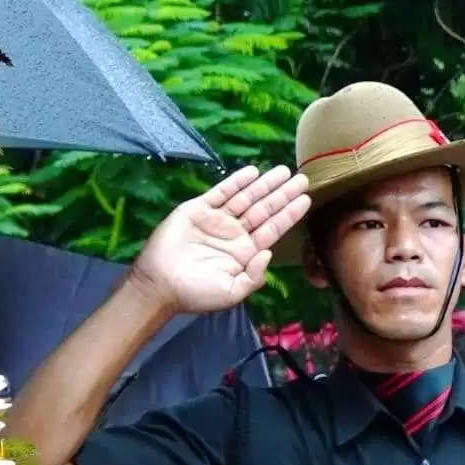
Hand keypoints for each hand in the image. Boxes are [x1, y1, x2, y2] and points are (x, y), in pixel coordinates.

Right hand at [133, 164, 308, 317]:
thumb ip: (254, 276)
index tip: (306, 199)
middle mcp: (235, 233)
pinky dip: (236, 181)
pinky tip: (253, 172)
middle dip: (283, 194)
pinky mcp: (198, 210)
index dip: (289, 214)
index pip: (273, 228)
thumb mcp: (232, 292)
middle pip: (264, 209)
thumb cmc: (195, 293)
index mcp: (245, 252)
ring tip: (284, 170)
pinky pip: (221, 192)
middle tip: (302, 178)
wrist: (158, 285)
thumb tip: (269, 252)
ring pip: (246, 197)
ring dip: (265, 184)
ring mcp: (217, 219)